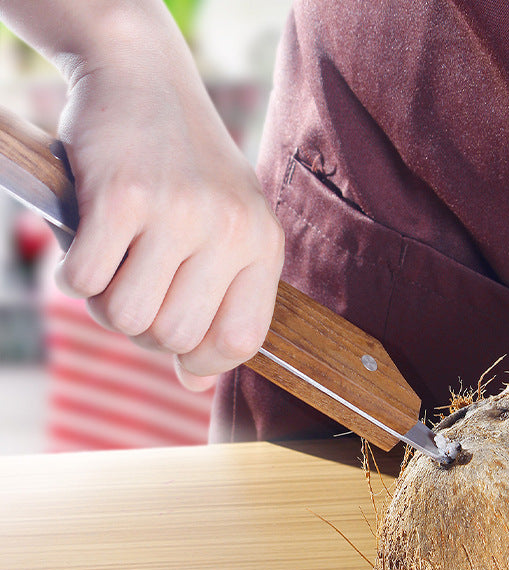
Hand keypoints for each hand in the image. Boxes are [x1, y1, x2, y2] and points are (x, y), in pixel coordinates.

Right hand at [53, 16, 282, 389]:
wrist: (144, 78)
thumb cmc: (185, 170)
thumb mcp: (224, 232)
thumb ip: (220, 305)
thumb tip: (195, 383)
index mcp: (263, 244)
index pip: (241, 342)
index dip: (203, 358)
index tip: (179, 341)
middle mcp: (231, 229)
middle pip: (175, 338)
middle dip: (145, 328)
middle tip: (135, 286)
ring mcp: (179, 211)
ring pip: (128, 318)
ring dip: (106, 304)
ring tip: (114, 264)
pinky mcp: (122, 195)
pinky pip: (85, 282)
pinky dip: (76, 274)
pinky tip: (90, 241)